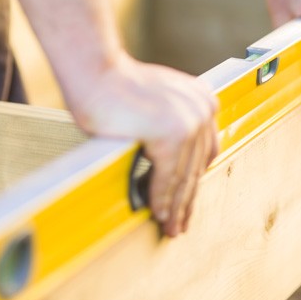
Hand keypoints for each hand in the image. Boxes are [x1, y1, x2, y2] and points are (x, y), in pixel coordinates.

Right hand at [68, 54, 218, 236]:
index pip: (204, 152)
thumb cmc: (116, 86)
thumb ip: (172, 127)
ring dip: (174, 206)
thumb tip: (173, 166)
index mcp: (203, 101)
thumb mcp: (157, 103)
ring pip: (183, 177)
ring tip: (170, 226)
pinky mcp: (171, 134)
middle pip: (195, 167)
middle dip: (186, 200)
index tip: (187, 200)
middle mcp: (202, 110)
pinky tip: (157, 213)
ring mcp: (189, 122)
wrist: (96, 72)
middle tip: (180, 223)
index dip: (194, 181)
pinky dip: (160, 198)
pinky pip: (166, 177)